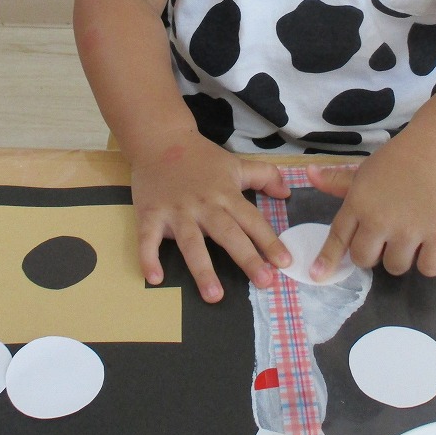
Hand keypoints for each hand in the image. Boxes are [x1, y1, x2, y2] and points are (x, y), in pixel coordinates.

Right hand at [129, 129, 292, 302]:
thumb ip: (264, 176)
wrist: (160, 139)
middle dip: (247, 258)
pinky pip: (148, 240)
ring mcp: (176, 211)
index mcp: (226, 195)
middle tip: (264, 283)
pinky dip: (149, 258)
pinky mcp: (150, 215)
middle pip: (228, 234)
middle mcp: (204, 205)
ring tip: (214, 296)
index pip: (252, 220)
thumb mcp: (235, 163)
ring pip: (191, 243)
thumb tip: (287, 193)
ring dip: (202, 269)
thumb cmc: (200, 157)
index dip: (269, 241)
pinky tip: (155, 278)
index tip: (285, 262)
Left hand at [305, 141, 435, 280]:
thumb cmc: (397, 160)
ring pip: (395, 267)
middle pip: (364, 259)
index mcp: (358, 204)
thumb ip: (336, 181)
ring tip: (411, 235)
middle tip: (386, 236)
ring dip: (401, 257)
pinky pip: (428, 268)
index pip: (338, 238)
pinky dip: (429, 261)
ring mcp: (408, 231)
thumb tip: (308, 174)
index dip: (328, 259)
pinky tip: (430, 243)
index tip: (317, 275)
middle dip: (372, 253)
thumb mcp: (364, 170)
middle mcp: (379, 221)